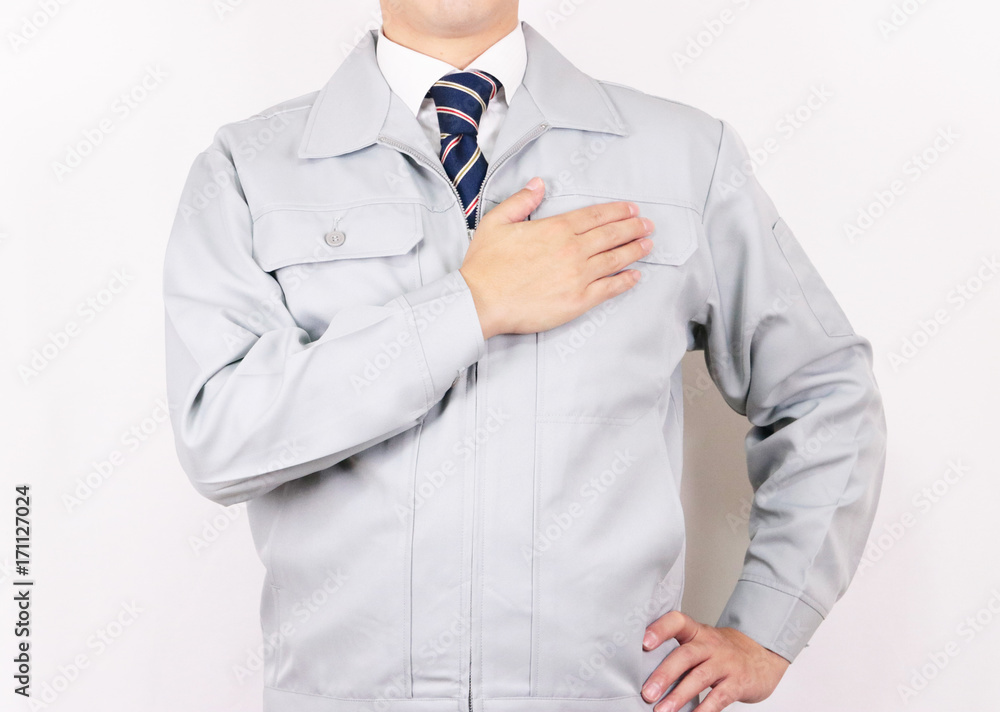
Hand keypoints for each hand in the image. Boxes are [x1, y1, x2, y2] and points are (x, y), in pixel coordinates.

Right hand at [459, 176, 654, 339]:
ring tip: (648, 245)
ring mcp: (578, 276)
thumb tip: (538, 184)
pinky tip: (635, 276)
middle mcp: (572, 250)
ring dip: (635, 250)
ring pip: (615, 259)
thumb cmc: (486, 266)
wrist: (481, 302)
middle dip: (633, 228)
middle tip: (647, 225)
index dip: (617, 211)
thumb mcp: (497, 222)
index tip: (631, 209)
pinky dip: (625, 281)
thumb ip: (521, 201)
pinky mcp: (578, 301)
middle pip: (611, 235)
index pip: (595, 216)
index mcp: (556, 229)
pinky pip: (609, 288)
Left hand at [641, 611, 789, 711]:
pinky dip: (704, 710)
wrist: (763, 656)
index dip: (660, 629)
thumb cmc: (721, 652)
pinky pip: (719, 697)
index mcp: (697, 632)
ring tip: (662, 711)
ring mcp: (726, 663)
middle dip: (664, 674)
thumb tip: (642, 670)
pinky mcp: (738, 683)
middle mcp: (710, 644)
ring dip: (679, 696)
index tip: (643, 643)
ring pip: (700, 677)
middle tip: (647, 692)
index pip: (677, 621)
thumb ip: (677, 651)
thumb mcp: (701, 642)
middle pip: (685, 655)